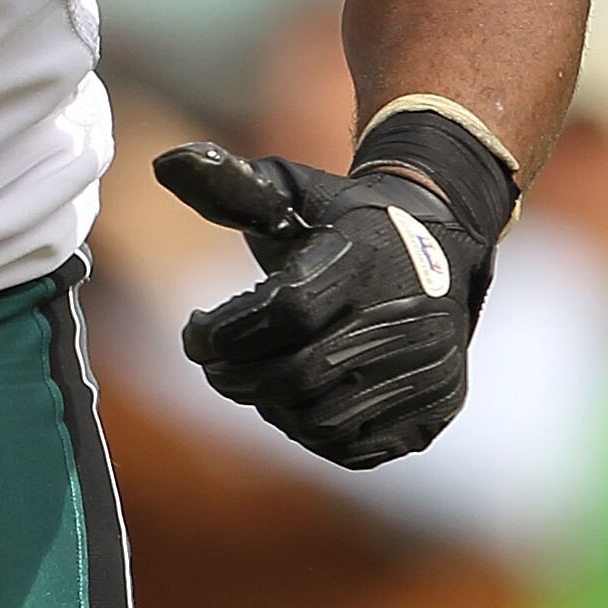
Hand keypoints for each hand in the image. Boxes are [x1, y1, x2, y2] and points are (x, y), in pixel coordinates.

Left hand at [154, 135, 504, 468]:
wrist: (442, 247)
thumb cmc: (344, 220)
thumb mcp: (292, 191)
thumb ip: (230, 187)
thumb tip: (166, 161)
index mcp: (366, 258)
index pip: (286, 310)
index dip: (226, 331)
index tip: (195, 327)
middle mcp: (407, 317)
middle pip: (300, 375)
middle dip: (236, 376)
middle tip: (212, 363)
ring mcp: (427, 370)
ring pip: (324, 419)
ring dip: (270, 406)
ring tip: (253, 379)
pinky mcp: (435, 409)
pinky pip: (355, 446)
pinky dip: (310, 431)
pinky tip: (294, 400)